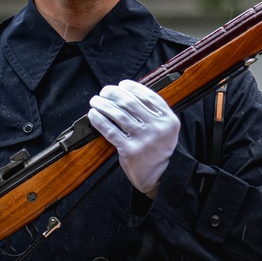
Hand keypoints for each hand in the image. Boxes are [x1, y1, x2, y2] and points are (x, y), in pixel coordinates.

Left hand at [88, 79, 179, 196]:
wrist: (161, 176)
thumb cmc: (159, 149)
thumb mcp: (166, 129)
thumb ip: (154, 112)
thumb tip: (128, 93)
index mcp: (168, 119)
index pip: (147, 96)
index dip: (132, 87)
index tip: (121, 84)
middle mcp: (157, 128)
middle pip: (130, 103)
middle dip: (113, 93)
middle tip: (104, 91)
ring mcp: (144, 139)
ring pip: (118, 115)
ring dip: (103, 104)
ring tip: (95, 101)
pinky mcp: (130, 150)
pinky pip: (110, 131)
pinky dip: (99, 120)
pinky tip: (94, 114)